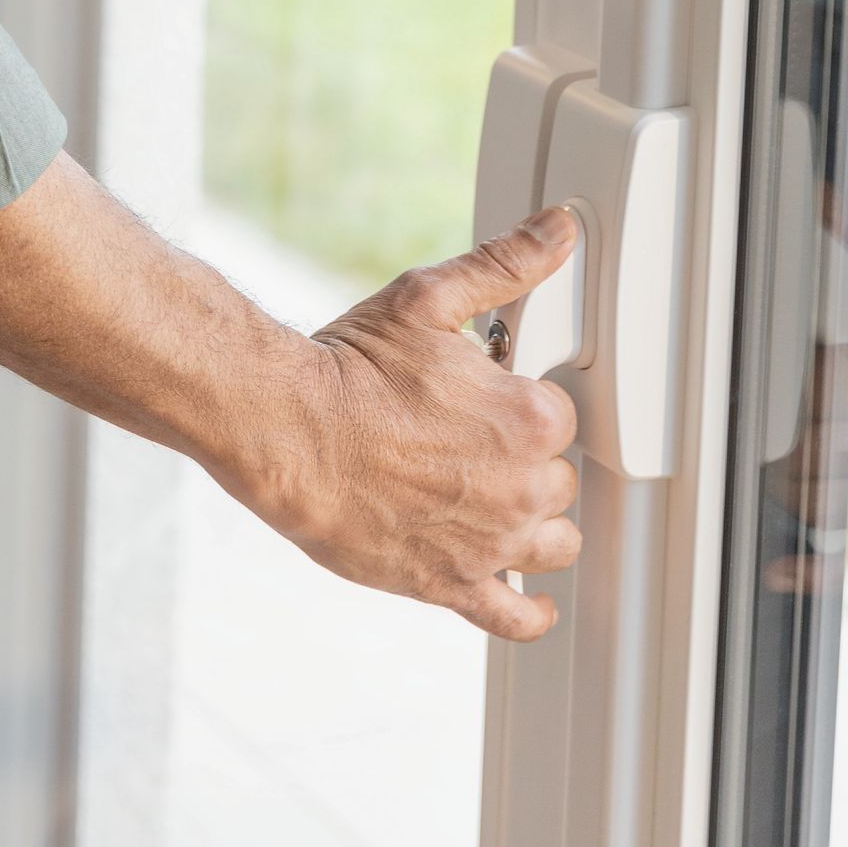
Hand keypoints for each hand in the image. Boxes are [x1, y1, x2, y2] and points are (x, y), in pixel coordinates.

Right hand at [255, 209, 583, 639]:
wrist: (286, 432)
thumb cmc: (350, 368)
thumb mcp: (429, 298)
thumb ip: (505, 265)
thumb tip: (558, 231)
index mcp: (528, 419)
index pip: (561, 416)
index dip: (522, 401)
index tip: (487, 394)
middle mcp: (521, 489)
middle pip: (558, 480)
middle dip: (524, 459)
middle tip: (472, 437)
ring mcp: (490, 544)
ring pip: (551, 544)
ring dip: (533, 524)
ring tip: (498, 501)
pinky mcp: (451, 585)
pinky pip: (515, 615)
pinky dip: (530, 610)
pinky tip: (532, 600)